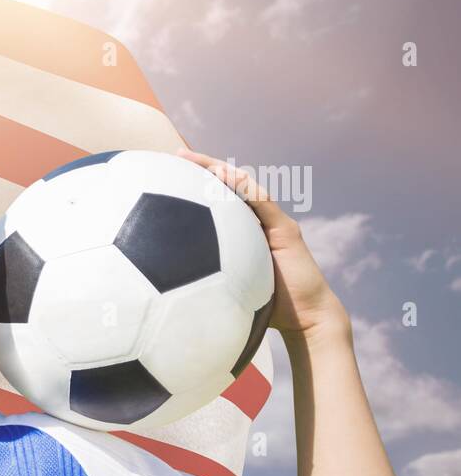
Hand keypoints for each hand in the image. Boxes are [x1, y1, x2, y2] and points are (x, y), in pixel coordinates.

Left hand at [175, 147, 347, 337]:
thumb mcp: (229, 291)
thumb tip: (169, 292)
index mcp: (245, 232)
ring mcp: (275, 223)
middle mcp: (260, 222)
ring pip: (246, 187)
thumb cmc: (268, 310)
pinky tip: (223, 176)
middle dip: (205, 168)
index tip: (170, 174)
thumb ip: (207, 283)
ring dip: (221, 170)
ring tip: (195, 160)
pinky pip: (262, 203)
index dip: (198, 184)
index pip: (221, 199)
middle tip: (176, 156)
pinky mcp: (286, 230)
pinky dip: (243, 188)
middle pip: (231, 186)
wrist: (307, 319)